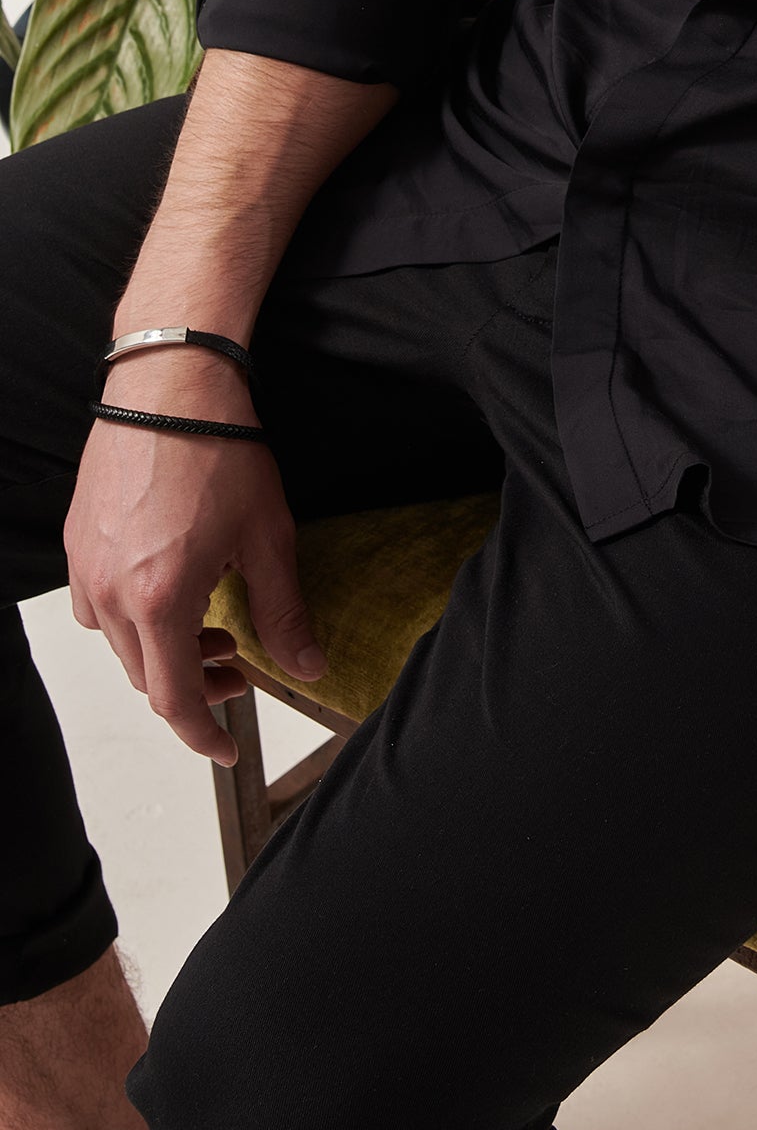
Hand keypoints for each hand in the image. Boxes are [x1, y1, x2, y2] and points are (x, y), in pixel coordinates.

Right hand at [65, 349, 324, 761]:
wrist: (170, 384)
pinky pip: (93, 604)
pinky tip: (168, 586)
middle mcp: (110, 592)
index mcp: (160, 600)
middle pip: (147, 675)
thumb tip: (307, 666)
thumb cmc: (220, 450)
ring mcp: (86, 566)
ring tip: (211, 623)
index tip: (224, 746)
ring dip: (163, 650)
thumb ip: (284, 612)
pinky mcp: (76, 541)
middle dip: (194, 684)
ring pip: (118, 643)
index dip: (202, 732)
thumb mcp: (269, 537)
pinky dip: (131, 615)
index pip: (174, 698)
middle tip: (237, 665)